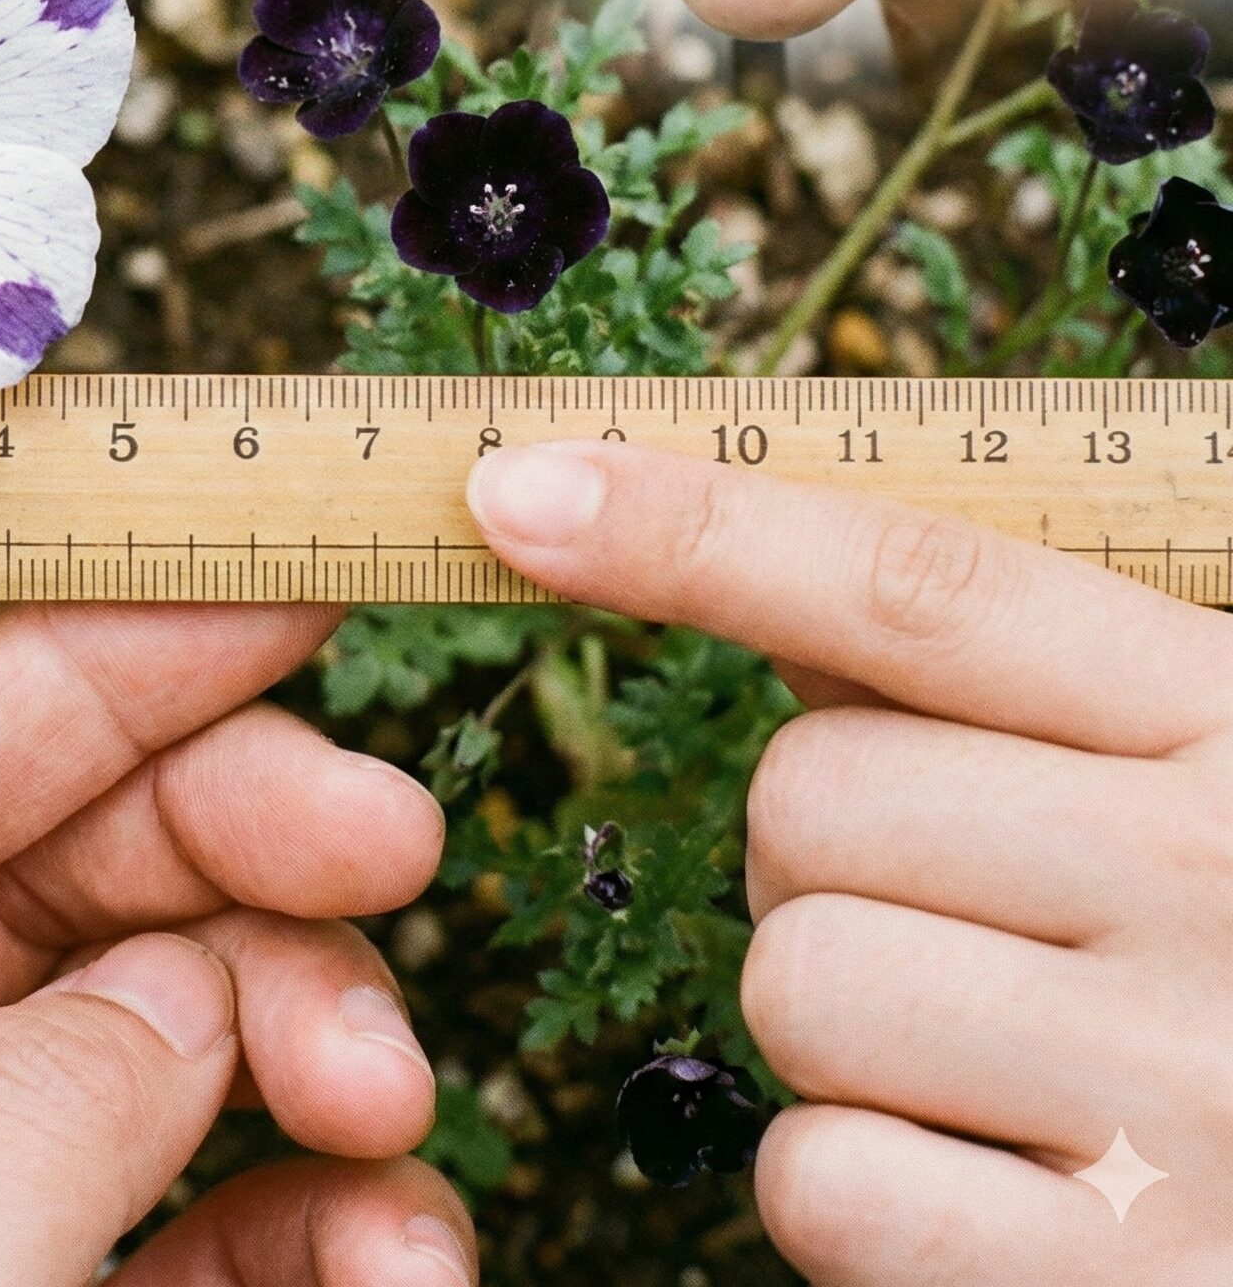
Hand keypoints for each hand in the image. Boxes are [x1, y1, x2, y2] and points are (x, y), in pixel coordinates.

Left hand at [0, 599, 476, 1286]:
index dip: (97, 656)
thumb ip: (18, 1127)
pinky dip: (319, 1218)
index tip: (281, 588)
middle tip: (394, 846)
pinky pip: (202, 1212)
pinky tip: (389, 1262)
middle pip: (46, 872)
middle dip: (231, 846)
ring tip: (389, 1121)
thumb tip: (195, 984)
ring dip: (299, 1038)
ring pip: (148, 1027)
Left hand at [467, 438, 1232, 1286]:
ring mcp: (1182, 1100)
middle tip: (957, 919)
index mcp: (1227, 726)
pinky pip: (822, 1182)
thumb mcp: (1174, 773)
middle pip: (807, 798)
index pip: (913, 587)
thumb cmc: (1232, 947)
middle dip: (814, 855)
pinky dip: (855, 1189)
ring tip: (988, 1057)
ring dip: (834, 1027)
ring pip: (791, 981)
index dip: (692, 529)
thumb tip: (703, 553)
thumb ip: (972, 678)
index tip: (515, 489)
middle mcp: (1218, 886)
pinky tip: (992, 1185)